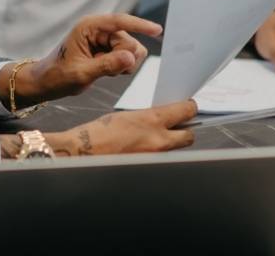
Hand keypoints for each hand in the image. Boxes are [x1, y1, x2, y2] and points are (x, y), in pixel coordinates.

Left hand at [4, 13, 160, 107]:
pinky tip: (105, 71)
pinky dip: (121, 67)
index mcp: (88, 27)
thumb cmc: (57, 75)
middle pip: (129, 41)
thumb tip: (131, 57)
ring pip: (131, 50)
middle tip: (105, 71)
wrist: (46, 82)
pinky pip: (127, 57)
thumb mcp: (81, 73)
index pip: (119, 21)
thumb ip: (107, 65)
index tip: (158, 30)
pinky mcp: (107, 48)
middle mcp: (98, 29)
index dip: (140, 25)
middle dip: (124, 58)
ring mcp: (103, 39)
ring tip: (102, 71)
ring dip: (123, 64)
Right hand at [39, 100, 197, 156]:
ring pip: (176, 149)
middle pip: (190, 135)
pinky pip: (163, 159)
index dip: (190, 107)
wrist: (84, 152)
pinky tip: (147, 149)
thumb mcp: (127, 115)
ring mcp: (156, 157)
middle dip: (186, 129)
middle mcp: (159, 140)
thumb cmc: (99, 132)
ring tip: (158, 137)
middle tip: (179, 124)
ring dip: (172, 142)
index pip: (186, 111)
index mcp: (152, 120)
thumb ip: (149, 117)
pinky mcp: (150, 168)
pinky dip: (159, 153)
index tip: (189, 106)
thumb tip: (163, 118)